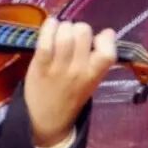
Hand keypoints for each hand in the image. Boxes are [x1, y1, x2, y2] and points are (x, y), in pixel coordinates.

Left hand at [23, 18, 116, 147]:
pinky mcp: (40, 66)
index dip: (103, 38)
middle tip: (72, 37)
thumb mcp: (91, 82)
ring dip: (63, 27)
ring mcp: (59, 68)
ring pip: (65, 33)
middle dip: (78, 29)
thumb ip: (99, 60)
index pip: (107, 51)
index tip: (95, 41)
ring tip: (59, 33)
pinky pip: (45, 41)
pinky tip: (50, 26)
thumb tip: (108, 32)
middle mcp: (78, 71)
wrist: (46, 121)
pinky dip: (48, 28)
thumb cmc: (70, 97)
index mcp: (94, 75)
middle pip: (83, 32)